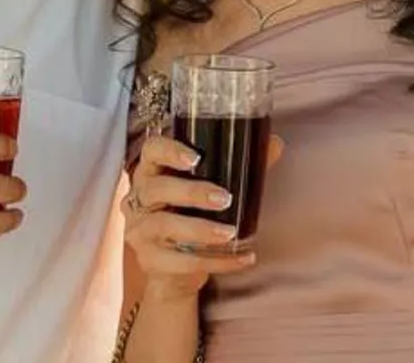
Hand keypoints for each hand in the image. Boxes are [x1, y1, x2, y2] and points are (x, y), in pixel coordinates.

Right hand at [122, 134, 283, 298]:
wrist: (174, 270)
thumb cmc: (190, 218)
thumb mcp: (209, 191)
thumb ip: (239, 168)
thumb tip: (275, 144)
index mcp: (151, 173)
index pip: (151, 151)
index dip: (169, 151)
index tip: (196, 158)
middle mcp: (138, 199)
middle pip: (155, 189)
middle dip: (191, 192)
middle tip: (224, 199)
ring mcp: (140, 231)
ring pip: (164, 225)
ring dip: (200, 228)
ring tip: (231, 233)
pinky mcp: (150, 260)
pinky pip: (181, 261)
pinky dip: (215, 261)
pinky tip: (242, 258)